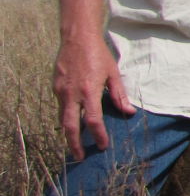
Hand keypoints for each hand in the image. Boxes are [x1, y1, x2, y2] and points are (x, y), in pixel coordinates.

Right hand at [53, 35, 133, 160]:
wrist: (77, 38)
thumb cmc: (98, 54)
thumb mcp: (113, 73)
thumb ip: (119, 95)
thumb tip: (128, 112)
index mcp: (89, 91)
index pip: (93, 120)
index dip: (98, 135)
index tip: (102, 146)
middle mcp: (72, 94)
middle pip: (70, 126)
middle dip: (74, 144)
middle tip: (79, 157)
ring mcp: (61, 91)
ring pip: (62, 118)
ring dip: (68, 133)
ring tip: (75, 145)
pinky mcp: (55, 87)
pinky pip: (60, 107)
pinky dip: (66, 117)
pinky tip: (73, 122)